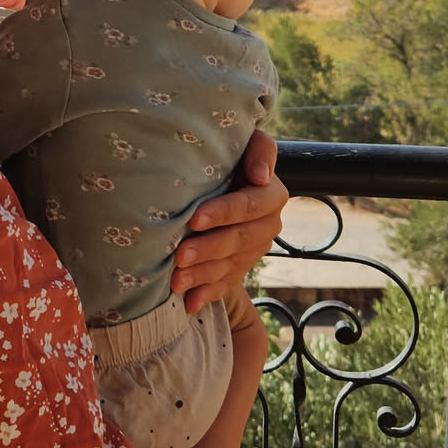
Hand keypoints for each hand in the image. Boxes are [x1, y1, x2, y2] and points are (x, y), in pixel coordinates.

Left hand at [170, 129, 286, 313]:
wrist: (221, 179)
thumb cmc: (228, 157)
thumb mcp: (245, 144)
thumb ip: (259, 149)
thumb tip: (261, 175)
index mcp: (271, 195)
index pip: (249, 206)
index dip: (224, 212)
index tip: (195, 218)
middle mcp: (268, 226)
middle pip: (238, 240)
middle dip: (208, 250)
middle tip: (178, 256)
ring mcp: (254, 251)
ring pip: (230, 266)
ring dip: (202, 276)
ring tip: (175, 281)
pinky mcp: (239, 268)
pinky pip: (225, 285)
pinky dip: (206, 295)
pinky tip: (188, 303)